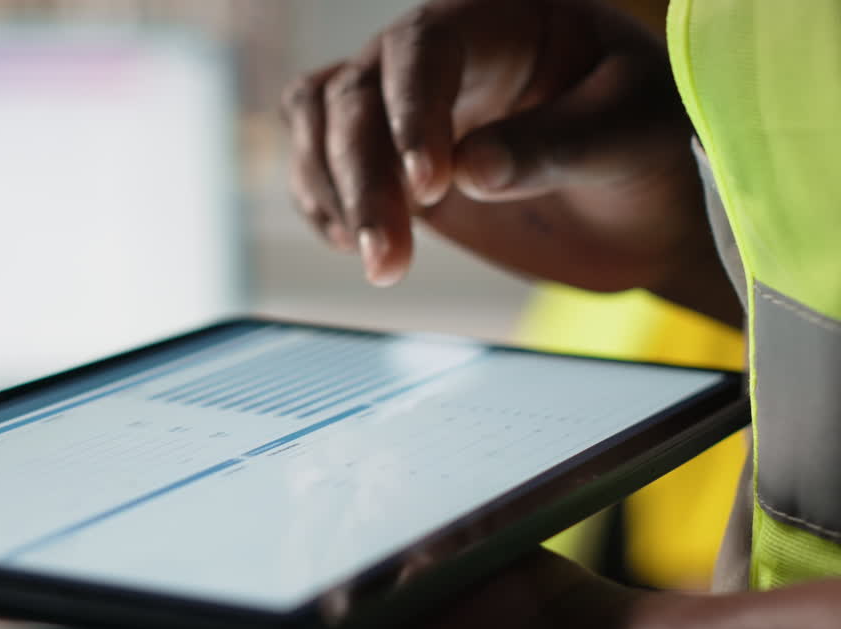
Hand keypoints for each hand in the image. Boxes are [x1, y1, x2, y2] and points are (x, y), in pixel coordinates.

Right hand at [282, 0, 729, 320]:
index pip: (423, 46)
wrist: (643, 205)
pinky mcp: (386, 159)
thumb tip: (472, 168)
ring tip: (381, 262)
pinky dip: (320, 201)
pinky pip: (318, 158)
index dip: (413, 111)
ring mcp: (404, 106)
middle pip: (356, 93)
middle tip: (390, 258)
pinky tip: (356, 243)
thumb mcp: (635, 134)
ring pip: (322, 120)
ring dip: (332, 192)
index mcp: (500, 21)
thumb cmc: (653, 145)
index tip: (431, 185)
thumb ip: (559, 145)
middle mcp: (438, 54)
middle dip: (363, 179)